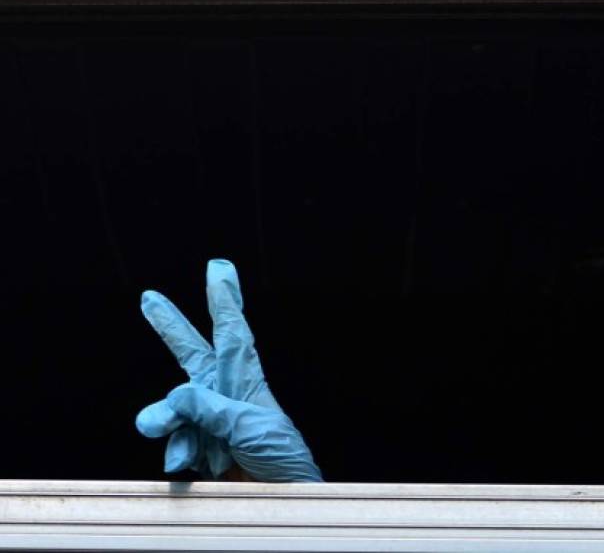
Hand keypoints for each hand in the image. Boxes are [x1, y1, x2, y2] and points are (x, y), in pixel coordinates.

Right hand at [134, 259, 322, 481]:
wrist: (282, 504)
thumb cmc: (282, 461)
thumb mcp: (253, 428)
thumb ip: (214, 408)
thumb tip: (176, 394)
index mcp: (247, 384)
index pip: (234, 335)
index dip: (225, 301)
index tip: (219, 269)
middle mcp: (224, 398)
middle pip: (194, 357)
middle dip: (172, 328)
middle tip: (149, 298)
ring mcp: (208, 424)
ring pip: (173, 410)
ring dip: (167, 421)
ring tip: (177, 442)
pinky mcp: (198, 451)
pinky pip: (174, 445)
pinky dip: (177, 454)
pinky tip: (187, 466)